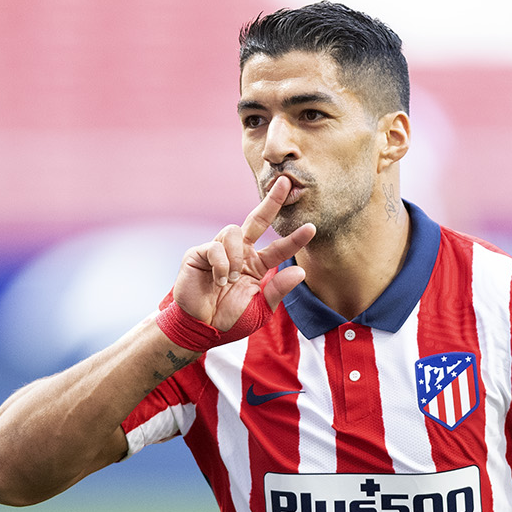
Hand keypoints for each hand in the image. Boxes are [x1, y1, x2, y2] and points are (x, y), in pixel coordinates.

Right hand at [172, 176, 315, 330]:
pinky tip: (220, 281)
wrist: (202, 329)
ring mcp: (219, 250)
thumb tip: (300, 271)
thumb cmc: (230, 320)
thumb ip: (278, 289)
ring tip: (231, 279)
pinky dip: (221, 265)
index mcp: (257, 265)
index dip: (295, 238)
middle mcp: (240, 253)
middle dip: (272, 201)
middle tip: (286, 182)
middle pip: (257, 219)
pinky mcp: (199, 253)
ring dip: (236, 256)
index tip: (312, 227)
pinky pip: (215, 247)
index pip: (279, 247)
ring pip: (234, 231)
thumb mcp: (261, 308)